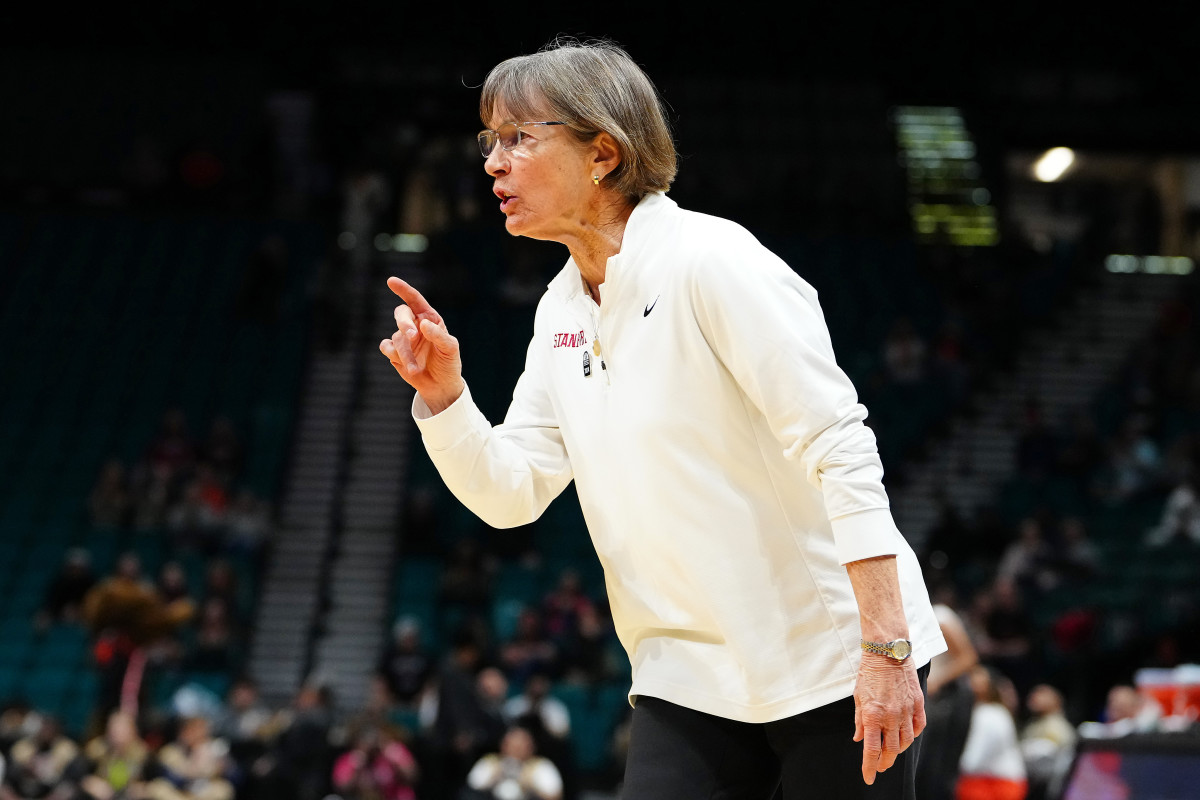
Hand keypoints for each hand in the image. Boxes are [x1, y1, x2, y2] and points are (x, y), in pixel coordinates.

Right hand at [379, 277, 464, 412]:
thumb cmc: (448, 363)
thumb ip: (438, 335)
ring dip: (405, 353)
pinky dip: (393, 355)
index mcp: (429, 318)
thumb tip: (423, 324)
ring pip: (396, 337)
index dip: (403, 289)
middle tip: (412, 335)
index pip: (414, 299)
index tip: (391, 281)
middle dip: (404, 323)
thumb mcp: (450, 348)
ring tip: (415, 369)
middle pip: (401, 314)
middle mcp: (414, 325)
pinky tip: (404, 364)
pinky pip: (386, 347)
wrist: (440, 386)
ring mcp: (403, 338)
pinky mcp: (394, 352)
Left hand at [852, 655, 925, 784]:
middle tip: (880, 766)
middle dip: (885, 762)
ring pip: (906, 741)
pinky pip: (918, 727)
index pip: (871, 750)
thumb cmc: (869, 672)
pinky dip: (913, 735)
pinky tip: (907, 737)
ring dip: (899, 750)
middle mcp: (891, 716)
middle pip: (891, 750)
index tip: (868, 777)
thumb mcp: (858, 696)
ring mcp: (906, 710)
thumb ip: (860, 720)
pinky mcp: (918, 703)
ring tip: (892, 752)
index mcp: (872, 715)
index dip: (869, 767)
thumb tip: (859, 738)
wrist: (887, 651)